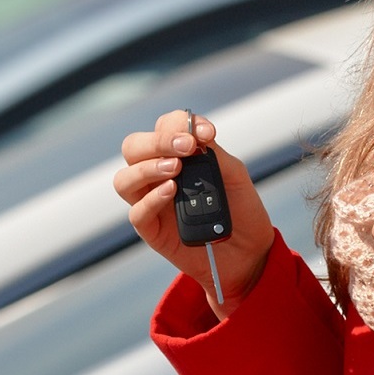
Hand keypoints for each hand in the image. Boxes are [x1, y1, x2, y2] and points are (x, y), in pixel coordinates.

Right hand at [114, 109, 273, 317]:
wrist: (249, 251)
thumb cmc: (240, 209)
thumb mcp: (234, 175)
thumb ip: (214, 154)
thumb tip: (195, 135)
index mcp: (176, 154)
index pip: (163, 127)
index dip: (179, 123)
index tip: (206, 132)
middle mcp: (157, 174)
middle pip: (133, 147)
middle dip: (157, 141)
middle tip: (186, 146)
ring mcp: (151, 202)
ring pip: (124, 179)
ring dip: (147, 167)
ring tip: (175, 168)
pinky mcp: (151, 230)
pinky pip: (137, 212)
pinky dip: (152, 199)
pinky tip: (172, 191)